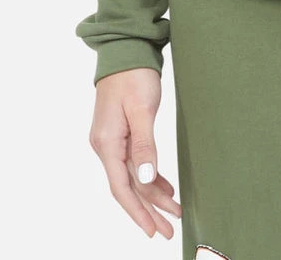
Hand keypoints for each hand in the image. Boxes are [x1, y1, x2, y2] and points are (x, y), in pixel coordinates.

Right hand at [88, 66, 182, 238]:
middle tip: (170, 230)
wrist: (125, 49)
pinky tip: (164, 187)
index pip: (122, 188)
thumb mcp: (142, 109)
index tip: (152, 230)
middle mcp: (106, 146)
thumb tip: (146, 179)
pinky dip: (150, 176)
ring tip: (174, 212)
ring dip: (153, 194)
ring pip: (133, 176)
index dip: (138, 212)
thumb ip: (144, 145)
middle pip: (129, 186)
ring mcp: (112, 140)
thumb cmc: (134, 75)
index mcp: (108, 143)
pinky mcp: (120, 133)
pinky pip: (135, 162)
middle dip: (150, 209)